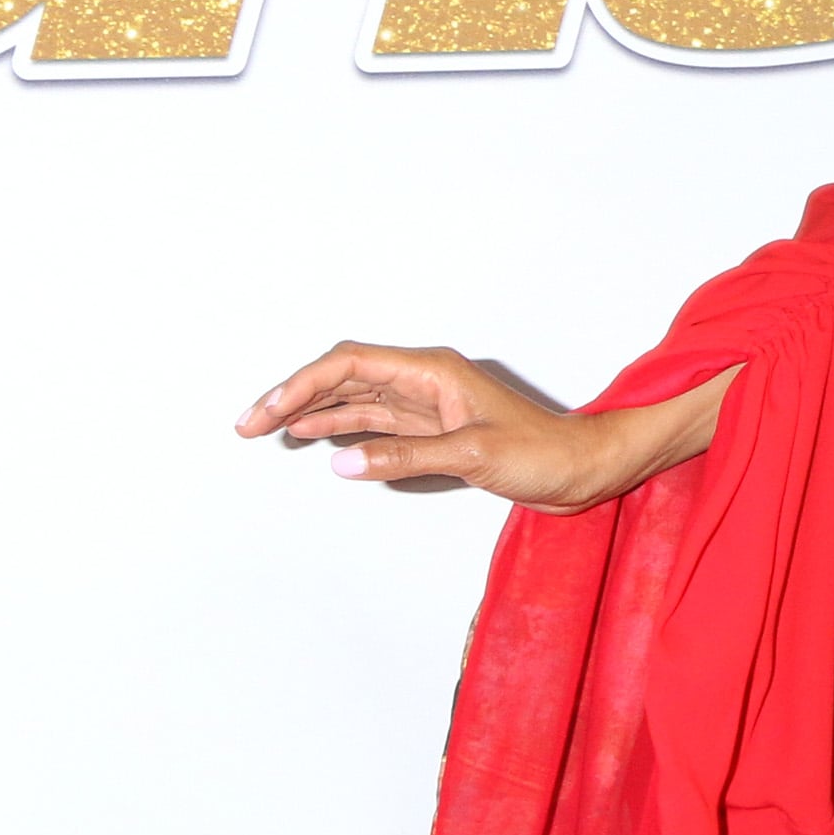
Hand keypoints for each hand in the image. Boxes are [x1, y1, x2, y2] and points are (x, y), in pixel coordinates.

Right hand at [234, 344, 731, 511]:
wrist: (586, 470)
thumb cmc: (545, 455)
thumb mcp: (473, 456)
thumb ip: (405, 455)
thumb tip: (341, 460)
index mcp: (434, 371)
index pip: (353, 364)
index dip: (303, 384)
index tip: (267, 413)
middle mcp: (427, 381)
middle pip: (345, 378)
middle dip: (294, 397)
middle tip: (248, 426)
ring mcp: (429, 406)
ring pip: (356, 401)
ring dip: (312, 413)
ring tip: (267, 433)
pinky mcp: (435, 432)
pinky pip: (376, 423)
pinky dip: (342, 430)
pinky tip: (315, 441)